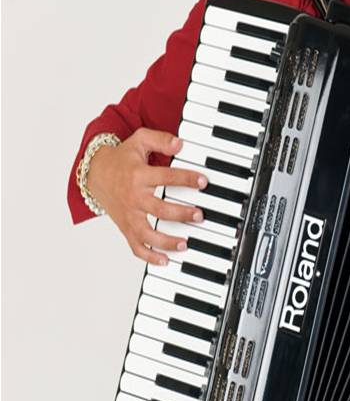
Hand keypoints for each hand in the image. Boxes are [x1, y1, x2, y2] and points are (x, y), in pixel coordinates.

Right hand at [86, 127, 207, 265]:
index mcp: (139, 175)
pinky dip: (149, 256)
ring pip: (147, 233)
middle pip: (159, 209)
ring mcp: (129, 215)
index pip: (167, 177)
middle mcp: (134, 197)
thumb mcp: (139, 140)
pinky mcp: (126, 227)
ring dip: (167, 242)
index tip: (203, 182)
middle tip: (199, 215)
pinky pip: (136, 246)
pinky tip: (165, 260)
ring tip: (185, 244)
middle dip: (181, 214)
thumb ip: (160, 139)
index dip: (187, 179)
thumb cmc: (121, 159)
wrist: (95, 174)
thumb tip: (180, 143)